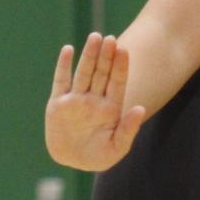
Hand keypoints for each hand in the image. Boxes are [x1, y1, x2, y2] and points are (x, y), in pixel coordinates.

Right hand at [45, 34, 147, 171]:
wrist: (72, 163)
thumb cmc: (98, 157)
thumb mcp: (117, 147)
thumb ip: (129, 129)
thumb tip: (141, 109)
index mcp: (110, 108)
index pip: (117, 82)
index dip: (120, 66)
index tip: (123, 50)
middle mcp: (94, 99)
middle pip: (101, 73)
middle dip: (106, 56)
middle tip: (110, 38)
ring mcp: (76, 99)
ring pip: (83, 72)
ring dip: (89, 55)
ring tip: (95, 36)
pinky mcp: (58, 104)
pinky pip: (61, 81)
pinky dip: (64, 65)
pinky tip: (68, 50)